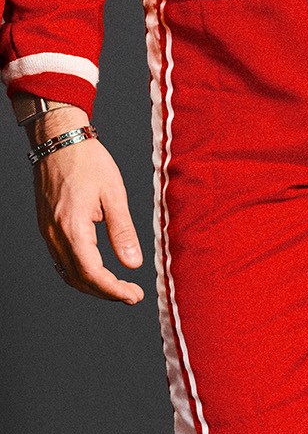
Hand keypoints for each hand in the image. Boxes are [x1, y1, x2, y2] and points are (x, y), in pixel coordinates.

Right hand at [30, 107, 143, 303]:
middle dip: (107, 293)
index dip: (114, 290)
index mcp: (72, 226)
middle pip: (79, 279)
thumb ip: (123, 231)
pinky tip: (99, 273)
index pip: (92, 274)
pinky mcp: (48, 227)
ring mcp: (48, 231)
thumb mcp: (114, 194)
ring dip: (94, 286)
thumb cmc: (86, 160)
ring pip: (68, 273)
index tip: (134, 295)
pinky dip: (81, 274)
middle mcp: (55, 233)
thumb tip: (134, 264)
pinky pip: (61, 261)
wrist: (57, 138)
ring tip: (119, 287)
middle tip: (132, 294)